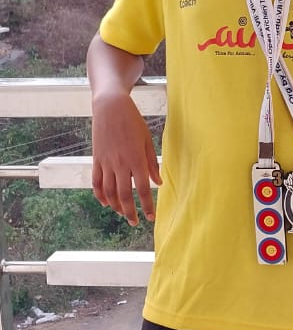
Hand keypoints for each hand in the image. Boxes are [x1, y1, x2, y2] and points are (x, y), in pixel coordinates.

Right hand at [91, 91, 161, 225]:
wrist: (111, 107)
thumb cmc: (133, 122)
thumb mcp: (147, 140)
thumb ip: (152, 163)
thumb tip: (158, 182)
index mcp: (136, 159)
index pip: (143, 190)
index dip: (147, 206)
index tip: (151, 217)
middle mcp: (120, 164)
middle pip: (124, 195)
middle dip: (130, 212)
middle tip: (135, 222)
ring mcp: (106, 163)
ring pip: (109, 192)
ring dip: (116, 206)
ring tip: (122, 213)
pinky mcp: (96, 160)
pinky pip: (96, 182)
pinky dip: (100, 195)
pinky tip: (106, 202)